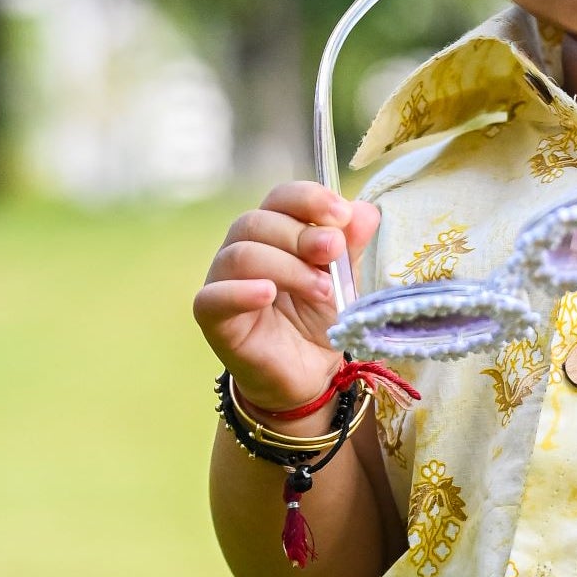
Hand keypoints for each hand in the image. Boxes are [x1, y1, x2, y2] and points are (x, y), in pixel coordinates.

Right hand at [193, 183, 381, 417]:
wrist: (306, 377)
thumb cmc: (316, 322)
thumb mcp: (342, 280)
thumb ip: (350, 246)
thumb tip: (365, 211)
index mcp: (272, 232)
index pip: (280, 199)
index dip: (308, 199)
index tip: (341, 213)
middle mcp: (241, 249)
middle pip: (257, 222)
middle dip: (301, 234)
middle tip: (333, 252)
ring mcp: (222, 281)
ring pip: (241, 254)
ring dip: (287, 267)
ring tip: (322, 290)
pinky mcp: (211, 317)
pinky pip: (214, 296)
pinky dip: (241, 291)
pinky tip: (268, 293)